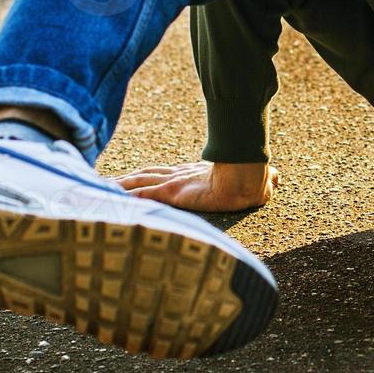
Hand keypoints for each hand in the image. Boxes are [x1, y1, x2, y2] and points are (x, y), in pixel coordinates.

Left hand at [115, 161, 276, 212]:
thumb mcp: (259, 180)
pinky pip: (142, 196)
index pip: (166, 173)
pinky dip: (124, 198)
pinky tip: (108, 199)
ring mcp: (175, 184)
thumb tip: (277, 177)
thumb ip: (265, 179)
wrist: (250, 178)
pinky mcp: (173, 193)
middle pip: (145, 175)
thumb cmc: (255, 178)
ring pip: (138, 183)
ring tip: (96, 189)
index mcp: (197, 175)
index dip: (148, 175)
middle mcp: (181, 176)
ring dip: (117, 186)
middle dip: (124, 179)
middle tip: (101, 181)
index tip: (133, 178)